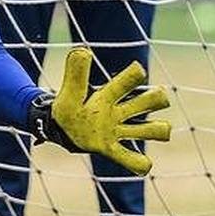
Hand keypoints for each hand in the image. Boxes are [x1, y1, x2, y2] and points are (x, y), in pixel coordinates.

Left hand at [28, 47, 171, 175]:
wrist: (56, 127)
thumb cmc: (66, 107)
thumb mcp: (70, 91)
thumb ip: (75, 72)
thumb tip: (84, 50)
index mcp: (109, 95)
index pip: (131, 80)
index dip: (137, 75)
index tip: (137, 72)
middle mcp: (119, 112)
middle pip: (152, 101)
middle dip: (157, 99)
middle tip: (151, 99)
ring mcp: (117, 132)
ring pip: (152, 130)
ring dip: (157, 129)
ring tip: (155, 129)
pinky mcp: (110, 150)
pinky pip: (131, 160)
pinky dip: (140, 163)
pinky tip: (142, 164)